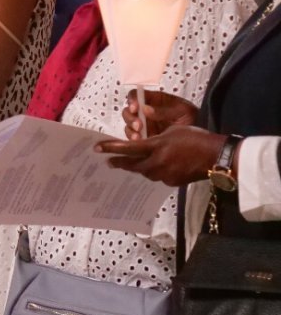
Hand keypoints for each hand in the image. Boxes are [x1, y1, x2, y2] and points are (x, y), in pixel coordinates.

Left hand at [95, 126, 224, 185]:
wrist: (217, 157)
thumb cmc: (196, 138)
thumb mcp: (172, 132)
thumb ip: (155, 140)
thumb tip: (143, 147)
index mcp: (157, 146)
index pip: (128, 148)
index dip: (111, 148)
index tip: (96, 149)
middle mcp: (158, 162)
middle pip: (132, 164)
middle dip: (120, 162)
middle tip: (108, 162)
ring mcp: (165, 174)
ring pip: (144, 172)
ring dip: (136, 167)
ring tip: (128, 164)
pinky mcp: (172, 182)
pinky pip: (157, 177)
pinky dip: (153, 171)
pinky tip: (153, 168)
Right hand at [121, 90, 198, 139]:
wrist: (202, 138)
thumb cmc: (193, 119)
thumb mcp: (182, 111)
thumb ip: (164, 110)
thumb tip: (145, 110)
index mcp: (154, 100)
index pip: (136, 95)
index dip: (132, 100)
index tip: (135, 108)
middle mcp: (145, 112)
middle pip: (128, 111)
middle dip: (130, 118)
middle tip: (138, 125)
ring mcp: (145, 126)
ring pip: (128, 126)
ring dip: (131, 131)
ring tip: (139, 137)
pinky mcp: (145, 139)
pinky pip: (134, 140)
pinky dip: (134, 142)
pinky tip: (140, 143)